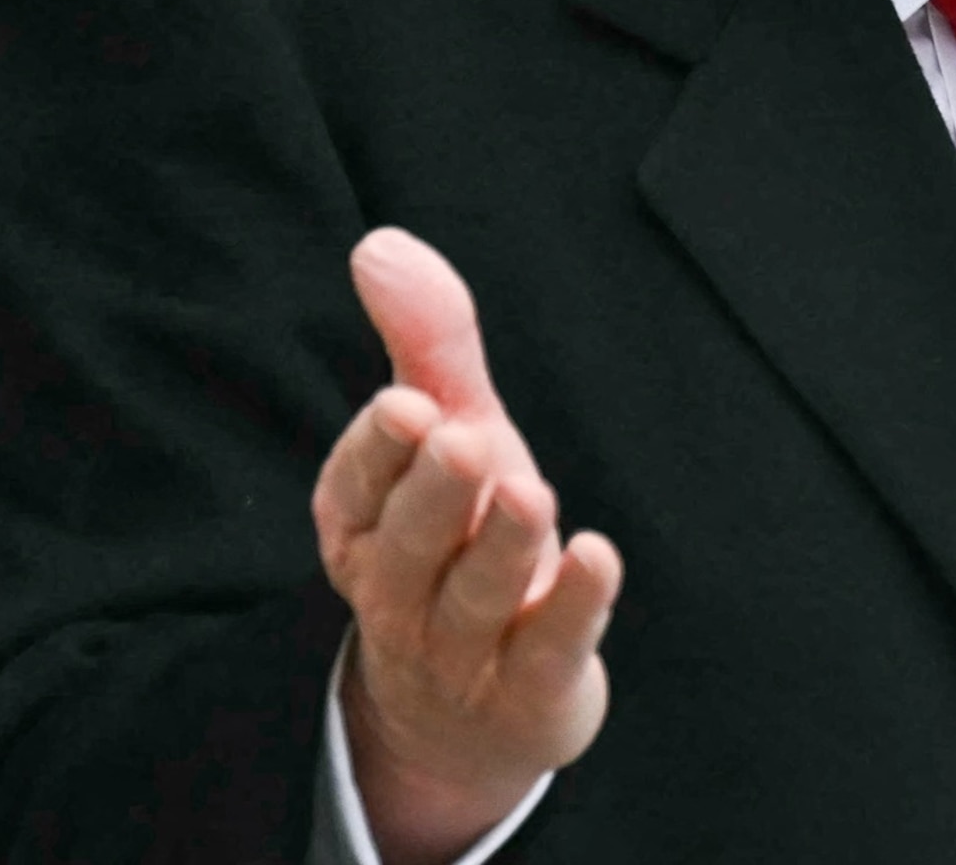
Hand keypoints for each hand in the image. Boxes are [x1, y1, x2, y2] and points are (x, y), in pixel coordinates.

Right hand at [313, 228, 623, 864]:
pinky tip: (599, 556)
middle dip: (434, 494)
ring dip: (501, 546)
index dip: (381, 452)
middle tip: (464, 440)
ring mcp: (464, 651)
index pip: (356, 490)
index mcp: (365, 529)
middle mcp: (400, 593)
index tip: (409, 405)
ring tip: (530, 491)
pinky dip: (574, 605)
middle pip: (410, 546)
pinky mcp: (531, 691)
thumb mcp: (452, 436)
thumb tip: (377, 242)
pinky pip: (548, 650)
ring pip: (474, 598)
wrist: (476, 712)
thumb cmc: (461, 541)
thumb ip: (426, 345)